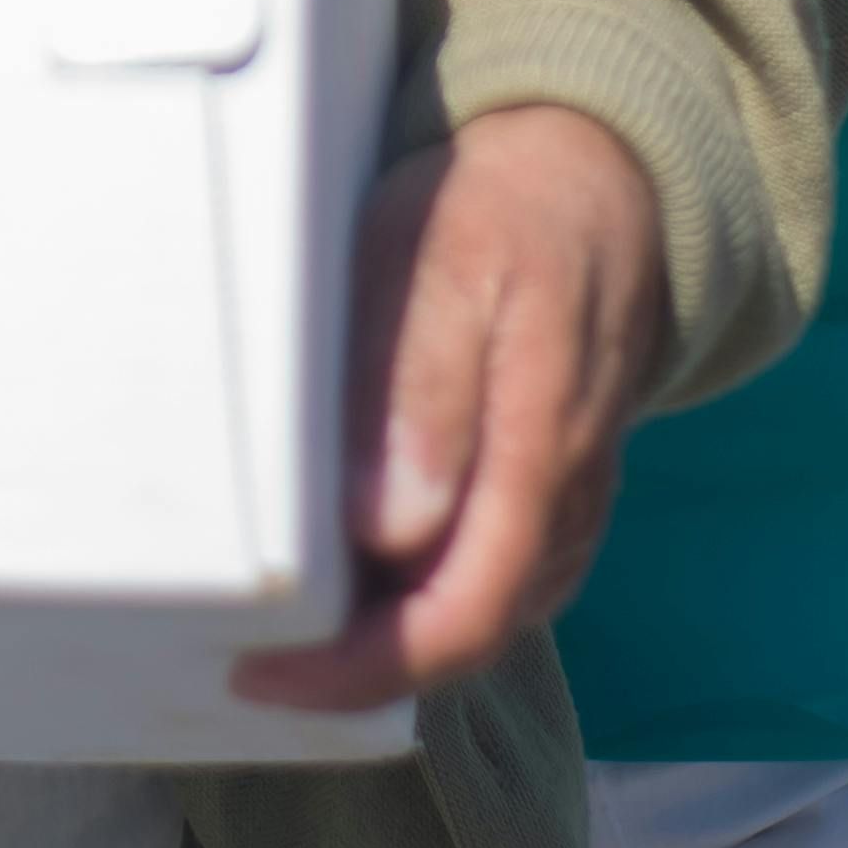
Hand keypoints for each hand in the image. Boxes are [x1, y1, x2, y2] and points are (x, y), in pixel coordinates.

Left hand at [232, 105, 667, 711]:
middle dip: (356, 673)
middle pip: (466, 637)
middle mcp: (566, 501)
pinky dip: (419, 599)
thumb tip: (383, 529)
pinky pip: (492, 576)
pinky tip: (353, 584)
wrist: (601, 174)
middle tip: (246, 661)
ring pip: (481, 614)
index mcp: (540, 451)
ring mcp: (569, 503)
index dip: (358, 668)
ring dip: (386, 644)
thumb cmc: (503, 208)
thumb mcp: (449, 263)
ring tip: (281, 631)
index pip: (460, 616)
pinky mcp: (554, 489)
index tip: (260, 671)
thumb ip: (420, 392)